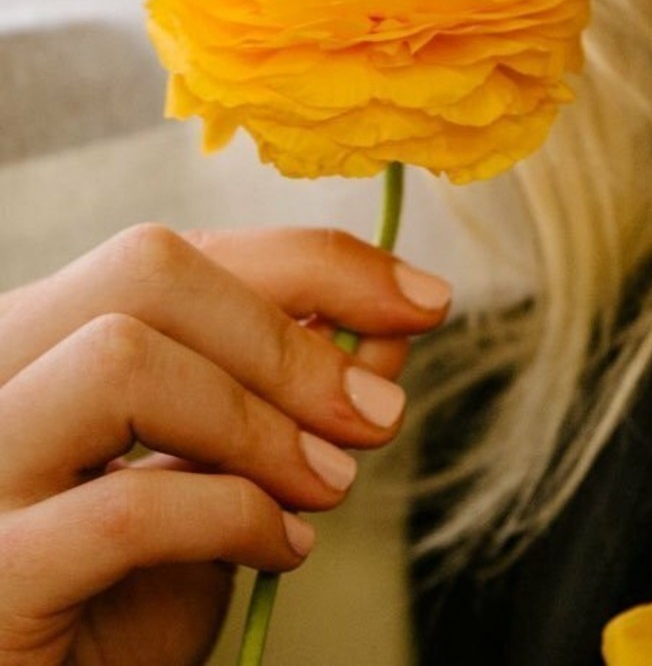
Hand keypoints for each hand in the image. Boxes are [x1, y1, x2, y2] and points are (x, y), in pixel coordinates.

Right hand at [0, 224, 450, 665]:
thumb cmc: (124, 593)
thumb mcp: (221, 469)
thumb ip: (290, 390)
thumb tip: (389, 322)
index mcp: (40, 337)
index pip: (176, 248)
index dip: (315, 262)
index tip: (421, 296)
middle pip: (146, 271)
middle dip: (290, 339)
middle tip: (377, 412)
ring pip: (121, 359)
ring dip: (260, 422)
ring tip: (327, 485)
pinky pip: (126, 511)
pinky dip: (235, 518)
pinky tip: (278, 549)